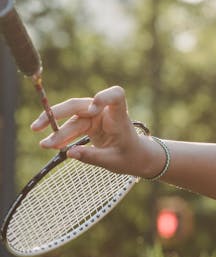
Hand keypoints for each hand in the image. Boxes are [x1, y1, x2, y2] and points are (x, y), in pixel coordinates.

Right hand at [31, 85, 164, 177]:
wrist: (135, 156)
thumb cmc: (129, 156)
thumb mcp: (113, 161)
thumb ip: (92, 157)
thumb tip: (68, 153)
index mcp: (119, 116)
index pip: (116, 95)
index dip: (104, 97)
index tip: (93, 107)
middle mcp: (105, 112)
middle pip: (80, 105)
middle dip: (59, 113)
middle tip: (39, 126)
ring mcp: (95, 117)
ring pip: (72, 119)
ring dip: (57, 131)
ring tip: (44, 145)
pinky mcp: (88, 124)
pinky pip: (72, 127)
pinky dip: (61, 136)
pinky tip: (50, 145)